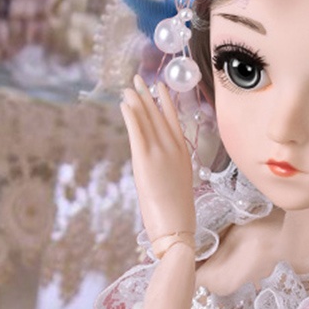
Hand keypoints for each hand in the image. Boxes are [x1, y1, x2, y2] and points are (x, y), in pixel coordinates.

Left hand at [121, 75, 195, 245]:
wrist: (177, 228)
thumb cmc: (177, 214)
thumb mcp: (177, 185)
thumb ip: (170, 169)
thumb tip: (160, 167)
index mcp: (184, 155)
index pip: (174, 121)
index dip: (166, 102)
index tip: (159, 87)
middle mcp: (174, 150)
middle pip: (159, 116)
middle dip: (147, 97)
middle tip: (138, 80)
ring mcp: (160, 153)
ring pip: (147, 120)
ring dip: (136, 101)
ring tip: (128, 87)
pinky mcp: (145, 160)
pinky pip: (137, 131)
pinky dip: (130, 115)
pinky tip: (124, 103)